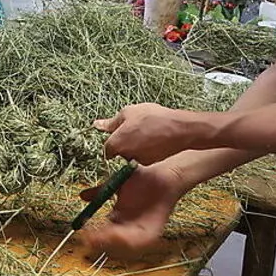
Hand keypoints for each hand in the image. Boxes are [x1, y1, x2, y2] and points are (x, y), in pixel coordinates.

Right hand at [77, 162, 192, 258]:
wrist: (163, 175)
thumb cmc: (141, 178)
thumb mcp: (115, 184)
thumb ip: (98, 191)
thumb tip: (82, 196)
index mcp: (119, 217)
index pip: (103, 231)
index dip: (93, 233)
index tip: (83, 232)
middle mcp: (129, 226)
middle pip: (112, 240)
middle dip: (100, 241)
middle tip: (90, 238)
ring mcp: (140, 229)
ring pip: (124, 244)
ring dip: (112, 242)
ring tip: (102, 237)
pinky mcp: (153, 230)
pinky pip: (141, 242)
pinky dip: (129, 241)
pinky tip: (118, 235)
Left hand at [95, 103, 212, 164]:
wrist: (179, 129)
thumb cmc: (152, 118)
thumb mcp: (128, 112)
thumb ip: (110, 122)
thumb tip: (97, 125)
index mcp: (116, 143)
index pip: (107, 148)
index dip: (113, 139)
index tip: (119, 133)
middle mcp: (125, 156)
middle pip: (119, 151)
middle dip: (124, 143)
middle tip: (135, 129)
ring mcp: (138, 161)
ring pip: (132, 154)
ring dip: (135, 146)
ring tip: (147, 131)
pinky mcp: (151, 163)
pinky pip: (144, 156)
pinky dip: (146, 149)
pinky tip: (155, 138)